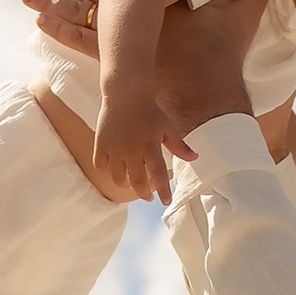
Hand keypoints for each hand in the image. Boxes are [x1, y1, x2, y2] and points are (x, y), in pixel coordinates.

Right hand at [92, 80, 175, 205]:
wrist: (125, 92)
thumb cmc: (149, 110)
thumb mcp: (167, 126)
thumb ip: (179, 145)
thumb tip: (195, 158)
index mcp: (150, 145)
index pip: (158, 175)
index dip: (163, 191)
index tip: (166, 202)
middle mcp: (131, 149)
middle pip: (137, 182)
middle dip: (145, 194)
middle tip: (150, 196)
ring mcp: (114, 147)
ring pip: (118, 178)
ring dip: (126, 184)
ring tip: (132, 182)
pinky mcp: (100, 143)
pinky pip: (101, 166)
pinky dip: (107, 171)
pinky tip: (116, 169)